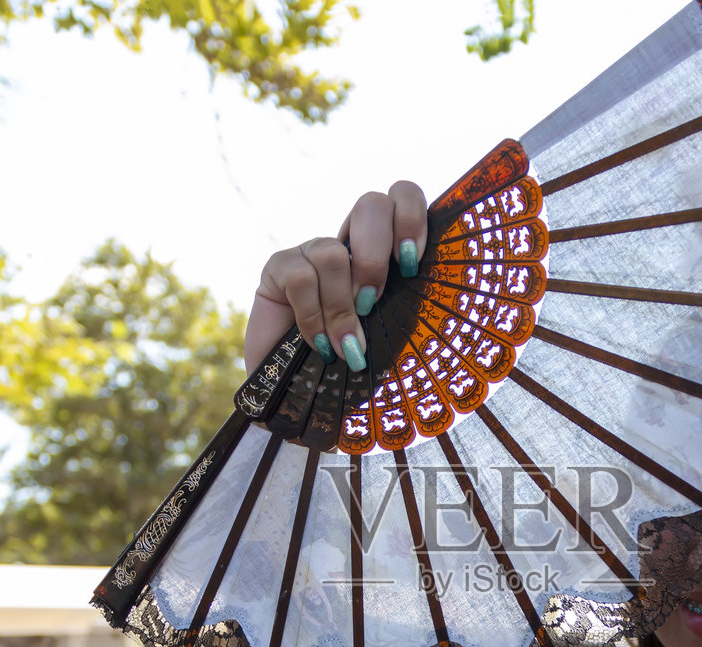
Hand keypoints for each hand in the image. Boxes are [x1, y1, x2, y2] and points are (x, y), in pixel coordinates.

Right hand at [242, 182, 428, 375]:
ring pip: (334, 254)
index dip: (411, 218)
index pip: (402, 197)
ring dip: (340, 307)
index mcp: (387, 250)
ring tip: (344, 345)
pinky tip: (317, 344)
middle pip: (371, 205)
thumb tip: (422, 291)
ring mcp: (313, 251)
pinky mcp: (279, 265)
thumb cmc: (353, 365)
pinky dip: (312, 317)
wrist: (296, 394)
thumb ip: (403, 309)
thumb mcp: (387, 336)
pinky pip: (301, 278)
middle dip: (376, 257)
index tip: (410, 263)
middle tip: (372, 303)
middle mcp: (351, 242)